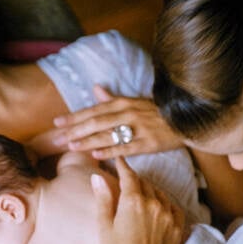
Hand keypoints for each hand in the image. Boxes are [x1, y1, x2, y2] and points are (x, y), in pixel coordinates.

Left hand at [53, 85, 183, 158]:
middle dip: (75, 130)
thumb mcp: (135, 101)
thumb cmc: (157, 112)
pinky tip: (96, 155)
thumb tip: (95, 89)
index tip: (57, 123)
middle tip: (56, 138)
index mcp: (123, 103)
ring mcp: (138, 129)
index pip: (93, 110)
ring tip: (71, 145)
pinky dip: (110, 151)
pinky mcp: (147, 143)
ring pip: (108, 135)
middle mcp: (128, 114)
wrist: (185, 121)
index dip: (74, 116)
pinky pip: (125, 148)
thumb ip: (112, 98)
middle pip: (96, 122)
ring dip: (88, 140)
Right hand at [91, 157, 185, 243]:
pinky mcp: (177, 228)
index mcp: (133, 202)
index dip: (122, 166)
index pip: (129, 175)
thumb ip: (103, 198)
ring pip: (160, 193)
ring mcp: (168, 216)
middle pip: (144, 183)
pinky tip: (159, 207)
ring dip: (150, 190)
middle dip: (134, 179)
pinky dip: (165, 203)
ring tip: (141, 194)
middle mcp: (153, 204)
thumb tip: (98, 177)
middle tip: (126, 179)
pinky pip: (173, 207)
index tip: (118, 160)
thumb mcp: (104, 226)